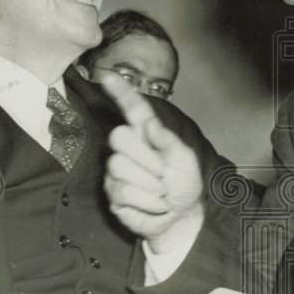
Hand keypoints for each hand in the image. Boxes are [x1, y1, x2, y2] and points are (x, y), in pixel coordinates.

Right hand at [102, 73, 203, 250]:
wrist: (181, 217)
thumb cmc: (184, 184)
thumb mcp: (185, 160)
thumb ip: (168, 141)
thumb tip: (150, 124)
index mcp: (147, 134)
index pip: (132, 109)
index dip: (121, 93)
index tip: (109, 76)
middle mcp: (128, 149)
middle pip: (118, 137)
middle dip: (146, 158)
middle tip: (163, 173)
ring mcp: (116, 171)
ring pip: (119, 167)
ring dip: (150, 185)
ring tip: (161, 193)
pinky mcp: (113, 194)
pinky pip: (123, 192)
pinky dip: (146, 201)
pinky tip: (153, 204)